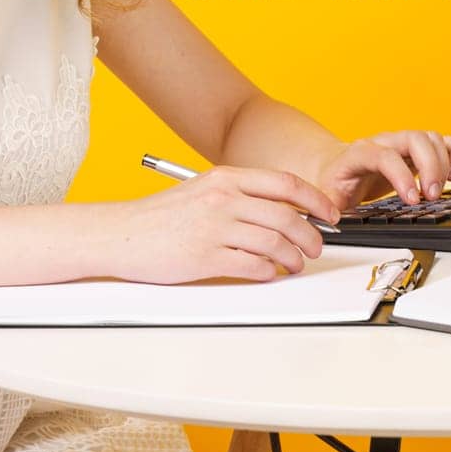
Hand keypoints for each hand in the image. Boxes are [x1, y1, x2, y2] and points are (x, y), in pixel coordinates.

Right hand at [105, 165, 340, 282]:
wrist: (121, 234)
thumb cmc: (161, 216)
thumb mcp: (203, 190)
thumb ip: (240, 195)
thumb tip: (284, 210)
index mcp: (226, 178)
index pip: (285, 183)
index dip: (315, 200)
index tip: (329, 214)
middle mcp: (223, 199)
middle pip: (286, 215)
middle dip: (310, 235)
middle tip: (315, 247)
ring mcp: (214, 228)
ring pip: (274, 242)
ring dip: (292, 258)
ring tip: (294, 264)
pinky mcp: (205, 257)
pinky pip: (252, 265)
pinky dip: (268, 271)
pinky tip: (269, 273)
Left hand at [316, 130, 450, 209]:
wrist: (333, 167)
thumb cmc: (332, 184)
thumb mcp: (325, 200)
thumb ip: (328, 213)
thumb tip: (333, 226)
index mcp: (359, 153)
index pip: (385, 156)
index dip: (402, 176)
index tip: (413, 200)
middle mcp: (383, 142)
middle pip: (414, 139)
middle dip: (430, 167)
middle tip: (432, 197)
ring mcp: (401, 143)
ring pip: (431, 138)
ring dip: (443, 162)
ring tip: (439, 191)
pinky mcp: (415, 150)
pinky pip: (442, 141)